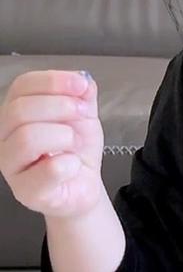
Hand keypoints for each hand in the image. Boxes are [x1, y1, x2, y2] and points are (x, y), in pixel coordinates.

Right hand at [0, 70, 105, 218]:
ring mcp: (11, 166)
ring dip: (65, 135)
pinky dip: (70, 162)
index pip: (21, 86)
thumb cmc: (76, 148)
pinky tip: (72, 165)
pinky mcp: (27, 192)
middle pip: (19, 110)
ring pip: (27, 138)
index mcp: (17, 112)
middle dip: (61, 107)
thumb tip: (82, 79)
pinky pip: (49, 169)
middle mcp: (5, 137)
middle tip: (83, 115)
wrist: (85, 183)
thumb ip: (82, 93)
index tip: (81, 86)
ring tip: (75, 143)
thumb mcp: (83, 113)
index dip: (53, 81)